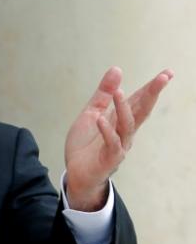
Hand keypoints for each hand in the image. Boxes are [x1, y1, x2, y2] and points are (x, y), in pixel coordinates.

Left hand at [64, 67, 172, 210]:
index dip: (151, 87)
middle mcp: (125, 132)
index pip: (139, 101)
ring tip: (119, 92)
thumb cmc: (86, 144)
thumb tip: (117, 69)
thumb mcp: (92, 113)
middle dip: (152, 94)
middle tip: (164, 78)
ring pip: (126, 126)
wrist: (76, 174)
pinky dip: (106, 131)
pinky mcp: (109, 158)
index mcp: (121, 120)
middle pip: (141, 111)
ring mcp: (119, 146)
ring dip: (123, 108)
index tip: (167, 73)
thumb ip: (104, 94)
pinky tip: (101, 119)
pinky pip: (110, 143)